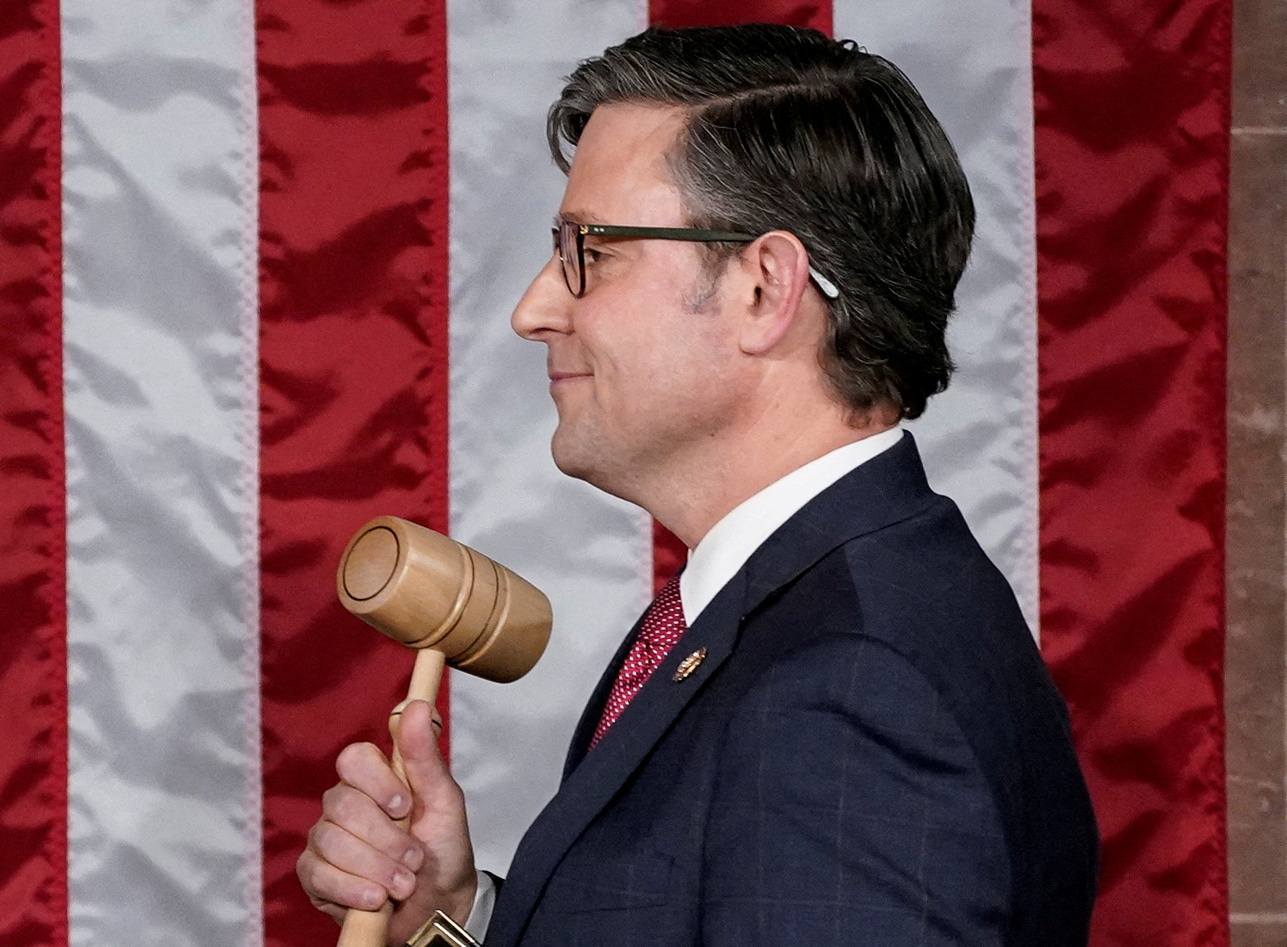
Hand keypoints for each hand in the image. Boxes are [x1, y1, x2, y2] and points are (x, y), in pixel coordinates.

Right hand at [297, 700, 477, 944]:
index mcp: (375, 780)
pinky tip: (377, 899)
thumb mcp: (444, 801)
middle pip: (342, 804)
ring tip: (403, 883)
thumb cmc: (443, 850)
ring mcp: (326, 839)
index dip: (376, 782)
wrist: (439, 906)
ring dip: (376, 867)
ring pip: (331, 840)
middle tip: (414, 858)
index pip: (354, 759)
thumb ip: (425, 756)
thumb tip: (418, 706)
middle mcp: (344, 805)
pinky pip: (318, 874)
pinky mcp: (314, 876)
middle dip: (386, 838)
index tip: (404, 806)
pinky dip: (353, 889)